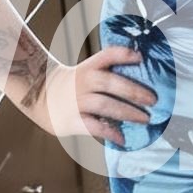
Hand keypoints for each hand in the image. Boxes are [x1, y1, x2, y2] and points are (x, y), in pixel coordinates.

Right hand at [38, 46, 155, 145]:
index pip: (106, 56)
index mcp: (87, 68)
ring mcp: (77, 102)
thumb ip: (106, 71)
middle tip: (153, 100)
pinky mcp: (72, 120)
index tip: (140, 57)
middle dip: (134, 91)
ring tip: (145, 119)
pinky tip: (122, 138)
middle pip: (110, 83)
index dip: (123, 54)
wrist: (39, 97)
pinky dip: (110, 133)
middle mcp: (83, 82)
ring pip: (105, 105)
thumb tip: (140, 78)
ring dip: (128, 112)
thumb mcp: (85, 71)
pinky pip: (94, 127)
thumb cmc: (73, 86)